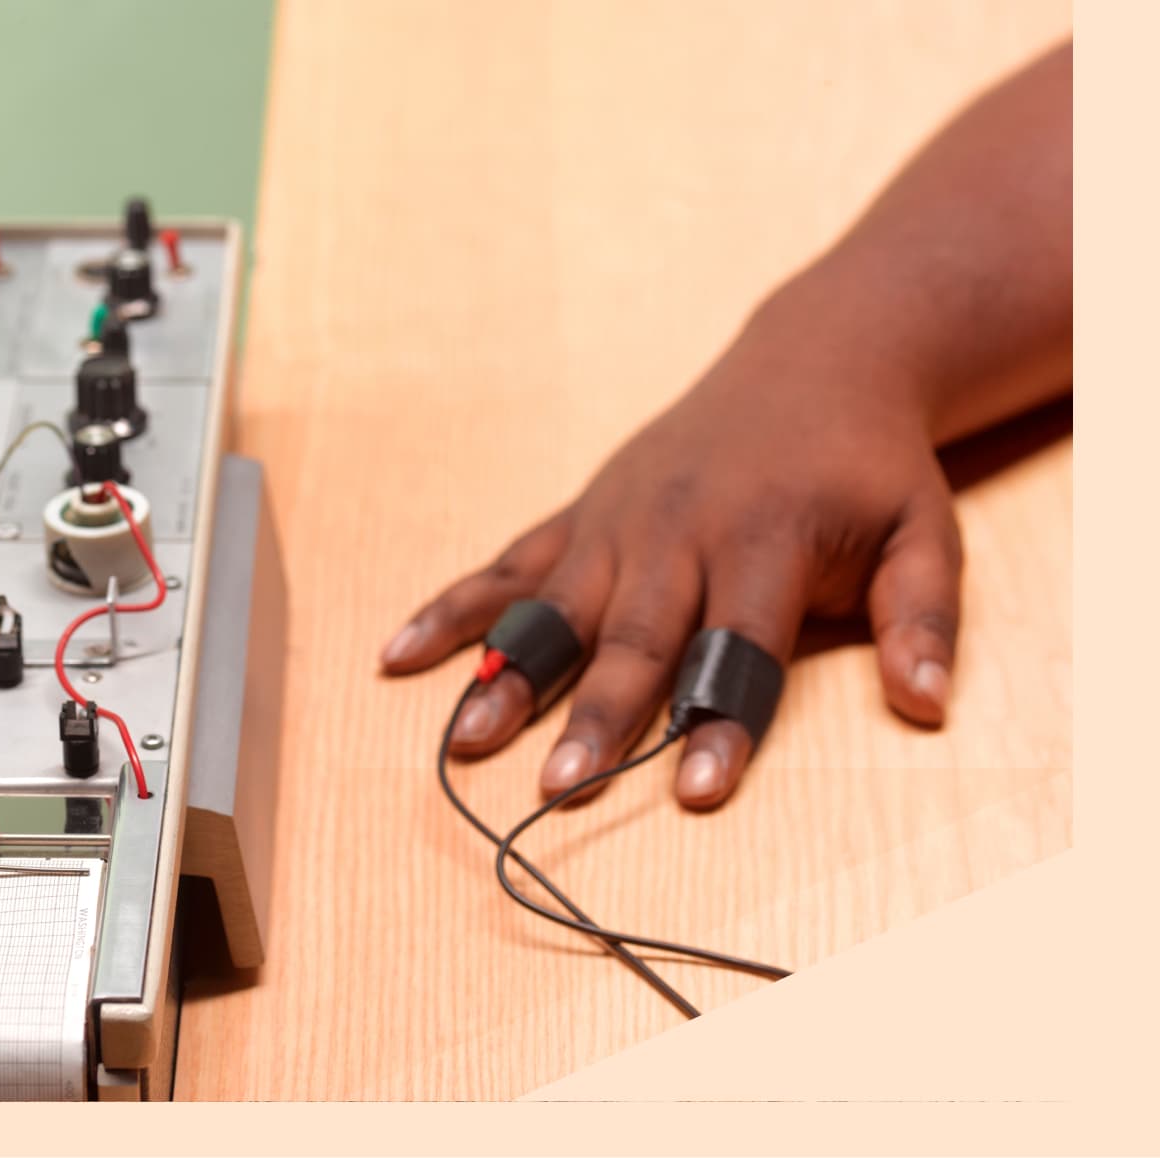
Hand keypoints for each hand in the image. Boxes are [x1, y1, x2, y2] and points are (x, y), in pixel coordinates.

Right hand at [380, 323, 962, 809]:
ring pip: (553, 606)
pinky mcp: (581, 514)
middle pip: (632, 635)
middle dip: (593, 714)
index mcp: (767, 536)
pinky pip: (507, 566)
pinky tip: (398, 654)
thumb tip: (929, 704)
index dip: (720, 721)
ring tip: (463, 739)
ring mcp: (617, 519)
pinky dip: (452, 609)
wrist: (813, 361)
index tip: (692, 792)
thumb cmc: (868, 465)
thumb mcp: (926, 532)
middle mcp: (679, 527)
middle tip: (557, 786)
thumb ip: (922, 619)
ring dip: (506, 675)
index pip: (741, 645)